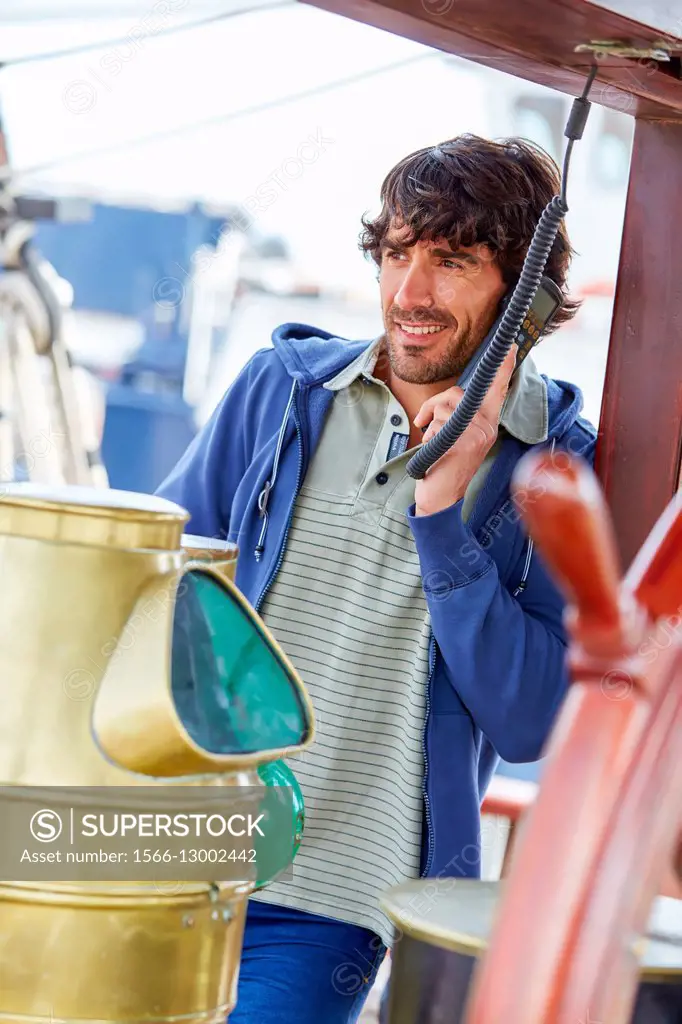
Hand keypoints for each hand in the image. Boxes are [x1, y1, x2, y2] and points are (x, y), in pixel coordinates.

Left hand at [414, 346, 516, 516]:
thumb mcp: (458, 435)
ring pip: (442, 407)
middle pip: (455, 394)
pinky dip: (427, 435)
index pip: (496, 390)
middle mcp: (487, 427)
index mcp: (488, 423)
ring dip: (429, 423)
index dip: (502, 368)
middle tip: (426, 423)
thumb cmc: (444, 463)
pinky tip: (433, 453)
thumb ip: (460, 414)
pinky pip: (436, 424)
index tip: (509, 345)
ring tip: (433, 442)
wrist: (441, 498)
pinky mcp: (462, 443)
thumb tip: (450, 399)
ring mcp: (476, 435)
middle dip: (434, 406)